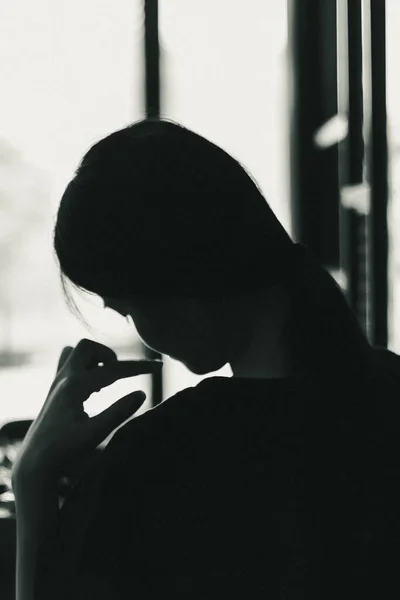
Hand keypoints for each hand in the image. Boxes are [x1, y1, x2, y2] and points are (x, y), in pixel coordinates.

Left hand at [12, 339, 161, 482]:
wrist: (35, 461)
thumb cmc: (65, 449)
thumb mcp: (96, 433)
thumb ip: (119, 412)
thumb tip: (142, 394)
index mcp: (75, 387)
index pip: (113, 369)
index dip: (139, 367)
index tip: (159, 367)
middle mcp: (64, 378)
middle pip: (87, 346)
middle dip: (108, 355)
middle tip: (118, 376)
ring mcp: (57, 382)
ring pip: (76, 352)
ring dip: (95, 360)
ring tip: (105, 382)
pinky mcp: (54, 389)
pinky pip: (69, 363)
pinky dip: (85, 367)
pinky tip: (93, 389)